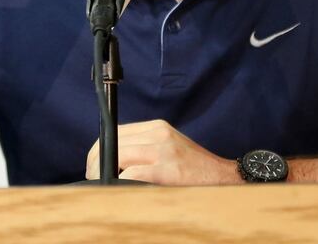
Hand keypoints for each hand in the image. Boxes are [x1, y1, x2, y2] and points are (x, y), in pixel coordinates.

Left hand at [85, 120, 240, 184]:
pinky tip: (119, 189)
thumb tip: (110, 161)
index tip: (92, 165)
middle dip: (96, 162)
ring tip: (103, 185)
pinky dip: (121, 182)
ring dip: (105, 173)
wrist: (225, 178)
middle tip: (92, 179)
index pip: (115, 132)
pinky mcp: (168, 169)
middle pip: (113, 143)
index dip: (98, 150)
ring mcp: (164, 150)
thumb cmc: (194, 170)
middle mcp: (159, 133)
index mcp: (157, 127)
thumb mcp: (168, 149)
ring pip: (119, 156)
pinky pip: (133, 174)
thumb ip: (144, 148)